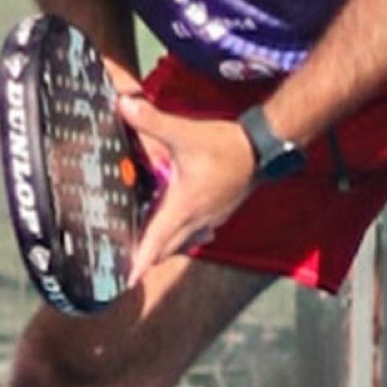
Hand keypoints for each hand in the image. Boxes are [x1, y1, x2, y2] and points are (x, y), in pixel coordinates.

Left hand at [117, 93, 257, 285]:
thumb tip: (123, 105)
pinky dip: (181, 237)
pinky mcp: (220, 212)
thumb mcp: (185, 133)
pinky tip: (177, 229)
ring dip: (165, 249)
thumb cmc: (225, 145)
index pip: (156, 240)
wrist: (264, 148)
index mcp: (183, 207)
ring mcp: (210, 218)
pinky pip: (196, 234)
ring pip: (183, 243)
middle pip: (168, 248)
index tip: (128, 280)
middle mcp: (196, 219)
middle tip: (128, 267)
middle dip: (148, 259)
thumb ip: (152, 121)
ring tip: (147, 252)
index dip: (140, 261)